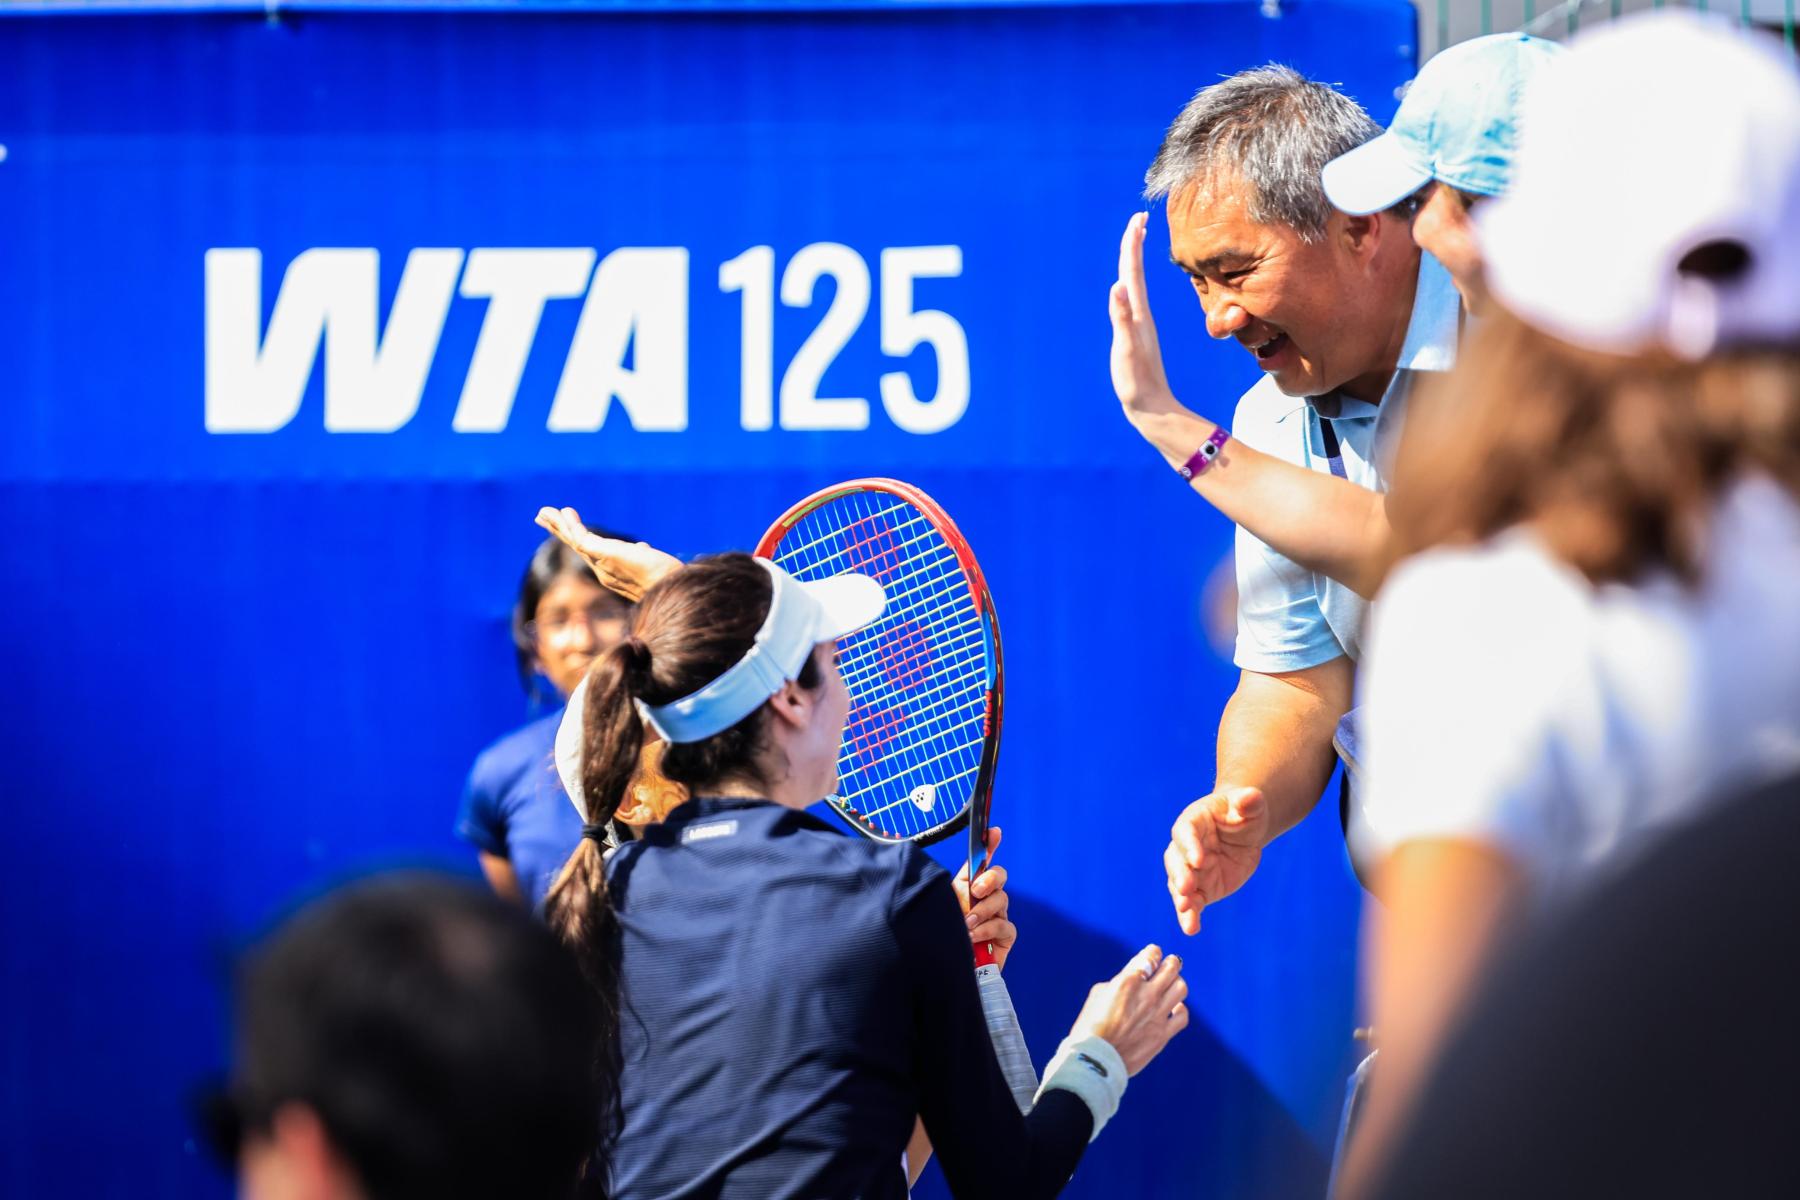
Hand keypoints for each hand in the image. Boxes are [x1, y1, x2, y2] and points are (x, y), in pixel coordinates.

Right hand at [534, 506, 682, 602]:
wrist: (673, 588)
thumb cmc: (666, 580)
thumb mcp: (650, 563)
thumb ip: (640, 555)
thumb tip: (642, 548)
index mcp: (611, 571)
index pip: (588, 550)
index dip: (574, 536)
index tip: (566, 524)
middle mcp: (602, 569)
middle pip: (575, 545)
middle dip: (559, 530)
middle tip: (542, 516)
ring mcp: (602, 564)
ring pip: (574, 541)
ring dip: (559, 525)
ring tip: (544, 511)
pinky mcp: (606, 555)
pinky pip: (582, 538)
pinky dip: (572, 525)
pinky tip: (566, 512)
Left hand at [952, 826, 1014, 969]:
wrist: (945, 974)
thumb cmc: (939, 941)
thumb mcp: (939, 913)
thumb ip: (950, 896)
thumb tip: (963, 881)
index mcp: (966, 889)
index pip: (980, 863)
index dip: (989, 845)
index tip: (994, 831)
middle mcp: (984, 899)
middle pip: (998, 876)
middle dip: (990, 879)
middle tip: (975, 891)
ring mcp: (996, 916)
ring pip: (1001, 899)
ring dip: (983, 910)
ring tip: (966, 924)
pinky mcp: (1005, 936)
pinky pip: (1004, 925)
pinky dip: (988, 929)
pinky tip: (973, 937)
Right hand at [1069, 944, 1188, 1074]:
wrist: (1096, 1059)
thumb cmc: (1090, 1025)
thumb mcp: (1098, 994)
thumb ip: (1120, 982)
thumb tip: (1133, 980)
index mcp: (1128, 981)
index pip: (1151, 956)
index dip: (1154, 952)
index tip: (1154, 953)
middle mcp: (1147, 995)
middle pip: (1172, 968)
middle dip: (1171, 962)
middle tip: (1170, 963)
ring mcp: (1157, 1015)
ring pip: (1181, 988)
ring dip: (1177, 982)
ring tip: (1172, 985)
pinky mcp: (1163, 1034)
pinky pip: (1182, 1016)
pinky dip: (1180, 1009)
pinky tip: (1173, 1008)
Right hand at [1109, 211, 1182, 420]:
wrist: (1152, 407)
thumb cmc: (1137, 381)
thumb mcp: (1126, 349)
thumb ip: (1122, 318)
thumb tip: (1118, 286)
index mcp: (1138, 314)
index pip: (1134, 272)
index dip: (1133, 245)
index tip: (1138, 217)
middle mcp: (1141, 315)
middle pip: (1137, 273)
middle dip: (1135, 245)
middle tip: (1139, 218)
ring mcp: (1140, 325)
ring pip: (1136, 285)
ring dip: (1134, 262)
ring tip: (1135, 244)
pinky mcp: (1137, 336)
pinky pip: (1132, 301)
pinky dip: (1131, 286)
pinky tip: (1129, 288)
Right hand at [1164, 786, 1268, 934]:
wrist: (1245, 831)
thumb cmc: (1244, 812)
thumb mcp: (1250, 805)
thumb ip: (1248, 801)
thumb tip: (1250, 797)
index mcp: (1194, 821)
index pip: (1186, 832)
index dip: (1190, 845)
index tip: (1198, 859)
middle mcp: (1186, 847)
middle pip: (1176, 860)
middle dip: (1180, 874)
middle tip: (1186, 887)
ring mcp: (1191, 870)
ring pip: (1178, 885)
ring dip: (1181, 898)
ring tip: (1185, 910)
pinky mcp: (1201, 889)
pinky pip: (1192, 903)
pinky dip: (1190, 916)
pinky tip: (1192, 928)